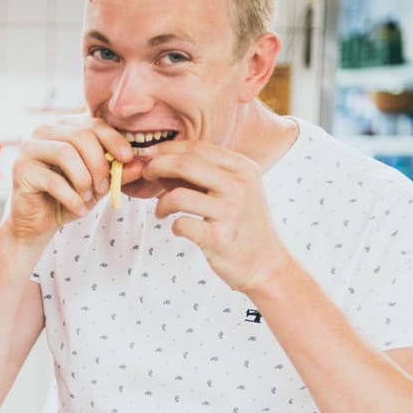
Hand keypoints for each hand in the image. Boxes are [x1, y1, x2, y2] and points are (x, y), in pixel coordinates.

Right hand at [8, 115, 137, 241]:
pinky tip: (79, 208)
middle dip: (99, 163)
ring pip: (66, 153)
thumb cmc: (68, 198)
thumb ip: (117, 173)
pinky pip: (53, 180)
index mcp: (63, 127)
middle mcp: (43, 131)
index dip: (114, 139)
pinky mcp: (20, 170)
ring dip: (84, 179)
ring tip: (89, 197)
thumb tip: (140, 164)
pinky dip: (72, 198)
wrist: (37, 223)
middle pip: (81, 135)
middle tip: (105, 187)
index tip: (128, 158)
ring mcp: (28, 148)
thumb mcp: (98, 185)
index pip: (93, 123)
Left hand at [140, 139, 292, 292]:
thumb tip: (160, 160)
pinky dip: (174, 226)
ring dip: (161, 203)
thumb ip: (203, 174)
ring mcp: (230, 212)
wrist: (266, 264)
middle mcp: (239, 186)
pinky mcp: (219, 237)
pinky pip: (180, 224)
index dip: (166, 150)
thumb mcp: (234, 190)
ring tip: (161, 211)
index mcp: (243, 168)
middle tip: (146, 176)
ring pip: (177, 195)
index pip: (196, 148)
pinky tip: (180, 230)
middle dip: (156, 167)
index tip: (150, 157)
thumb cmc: (242, 224)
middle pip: (183, 163)